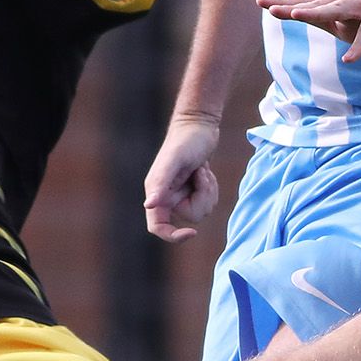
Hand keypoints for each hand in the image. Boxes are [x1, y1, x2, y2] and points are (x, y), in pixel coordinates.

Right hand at [144, 116, 222, 241]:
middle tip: (201, 175)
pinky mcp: (194, 189)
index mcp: (156, 193)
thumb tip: (149, 205)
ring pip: (203, 210)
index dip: (173, 236)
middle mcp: (167, 196)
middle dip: (202, 197)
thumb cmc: (186, 140)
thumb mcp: (175, 160)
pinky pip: (208, 201)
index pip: (158, 227)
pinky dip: (212, 187)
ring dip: (208, 190)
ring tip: (202, 170)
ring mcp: (181, 193)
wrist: (199, 125)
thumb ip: (161, 182)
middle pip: (191, 217)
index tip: (192, 232)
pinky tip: (205, 172)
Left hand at [257, 0, 360, 61]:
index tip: (260, 2)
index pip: (308, 3)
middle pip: (318, 3)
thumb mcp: (350, 27)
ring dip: (318, 13)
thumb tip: (299, 15)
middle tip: (270, 8)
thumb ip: (327, 22)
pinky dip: (359, 44)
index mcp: (340, 1)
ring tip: (297, 17)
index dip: (285, 3)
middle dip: (294, 6)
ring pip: (339, 8)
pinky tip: (350, 60)